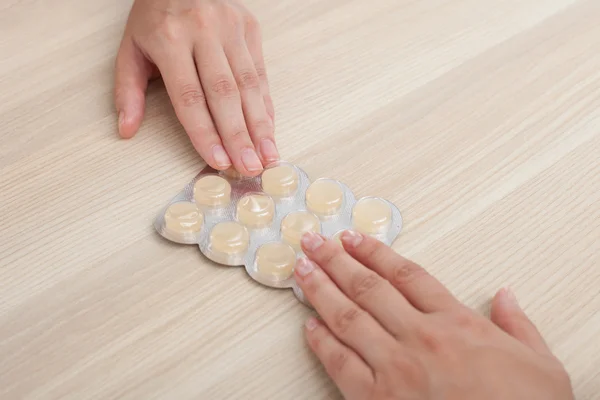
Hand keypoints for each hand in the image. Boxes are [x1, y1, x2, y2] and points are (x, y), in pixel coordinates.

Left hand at [114, 0, 276, 175]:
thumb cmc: (154, 15)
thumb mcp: (130, 47)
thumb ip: (128, 90)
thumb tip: (127, 130)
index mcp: (169, 39)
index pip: (190, 97)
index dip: (205, 133)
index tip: (218, 161)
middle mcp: (203, 32)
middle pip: (224, 94)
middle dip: (239, 136)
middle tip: (250, 167)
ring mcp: (231, 28)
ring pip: (248, 85)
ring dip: (260, 124)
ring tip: (268, 155)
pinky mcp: (250, 27)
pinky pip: (260, 72)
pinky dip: (265, 103)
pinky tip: (269, 128)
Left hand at [295, 231, 574, 399]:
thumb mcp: (541, 366)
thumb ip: (520, 326)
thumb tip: (505, 297)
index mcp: (457, 324)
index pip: (407, 275)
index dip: (375, 252)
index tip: (354, 238)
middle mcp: (421, 338)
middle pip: (369, 287)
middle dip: (336, 260)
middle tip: (314, 241)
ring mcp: (396, 368)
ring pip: (348, 317)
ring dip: (321, 289)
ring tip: (303, 269)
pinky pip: (340, 363)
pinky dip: (321, 342)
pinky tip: (309, 325)